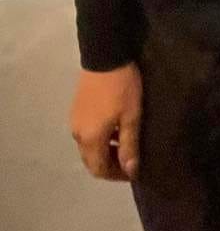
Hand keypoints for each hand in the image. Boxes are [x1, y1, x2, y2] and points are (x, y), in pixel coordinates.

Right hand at [70, 62, 141, 180]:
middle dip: (109, 165)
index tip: (133, 172)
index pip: (98, 169)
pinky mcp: (76, 109)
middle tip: (130, 160)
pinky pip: (86, 134)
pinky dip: (100, 139)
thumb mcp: (131, 116)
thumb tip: (131, 170)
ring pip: (88, 147)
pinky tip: (114, 129)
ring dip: (105, 151)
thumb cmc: (122, 87)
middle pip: (91, 160)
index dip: (116, 175)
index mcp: (90, 139)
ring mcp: (74, 121)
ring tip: (125, 144)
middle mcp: (77, 134)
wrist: (105, 55)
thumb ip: (129, 145)